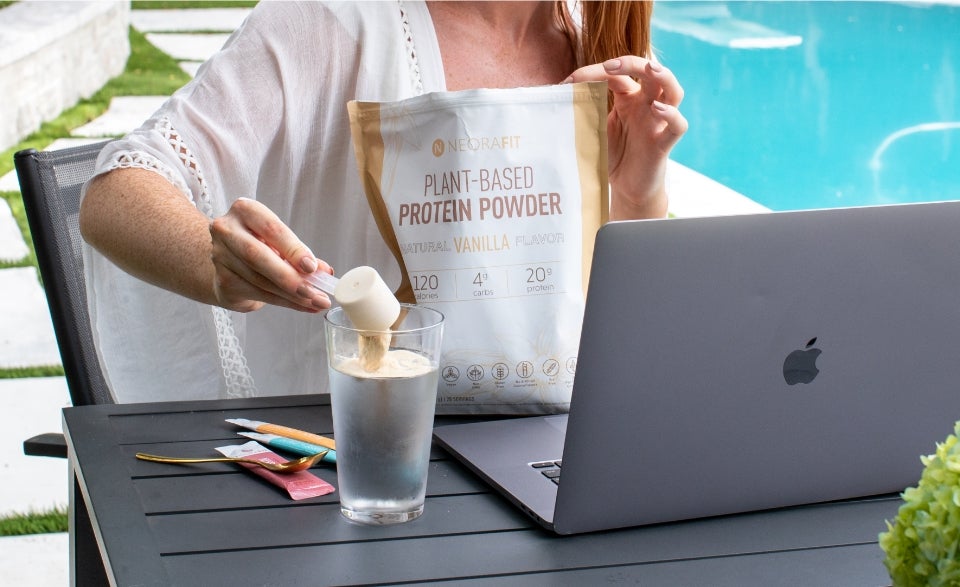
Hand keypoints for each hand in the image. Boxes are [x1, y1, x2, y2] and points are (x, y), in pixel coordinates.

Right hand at [208, 198, 332, 312]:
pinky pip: (257, 294)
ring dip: (291, 295)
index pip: (271, 230)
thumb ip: (301, 254)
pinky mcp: (222, 281)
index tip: (312, 267)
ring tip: (315, 301)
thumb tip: (324, 272)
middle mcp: (227, 231)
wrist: (229, 260)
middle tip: (314, 292)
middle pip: (258, 256)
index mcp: (245, 210)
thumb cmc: (260, 244)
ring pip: (259, 280)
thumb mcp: (280, 241)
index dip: (293, 249)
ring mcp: (221, 257)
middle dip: (289, 277)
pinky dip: (284, 302)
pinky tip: (302, 305)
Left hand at [565, 56, 687, 218]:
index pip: (616, 75)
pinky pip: (678, 125)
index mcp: (627, 99)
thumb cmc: (611, 157)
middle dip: (631, 63)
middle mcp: (646, 105)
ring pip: (673, 91)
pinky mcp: (664, 143)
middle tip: (609, 66)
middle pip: (650, 72)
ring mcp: (658, 122)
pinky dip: (672, 115)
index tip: (566, 83)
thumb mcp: (592, 132)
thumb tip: (548, 101)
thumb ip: (580, 114)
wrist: (627, 190)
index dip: (593, 73)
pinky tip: (659, 109)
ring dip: (663, 76)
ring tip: (649, 69)